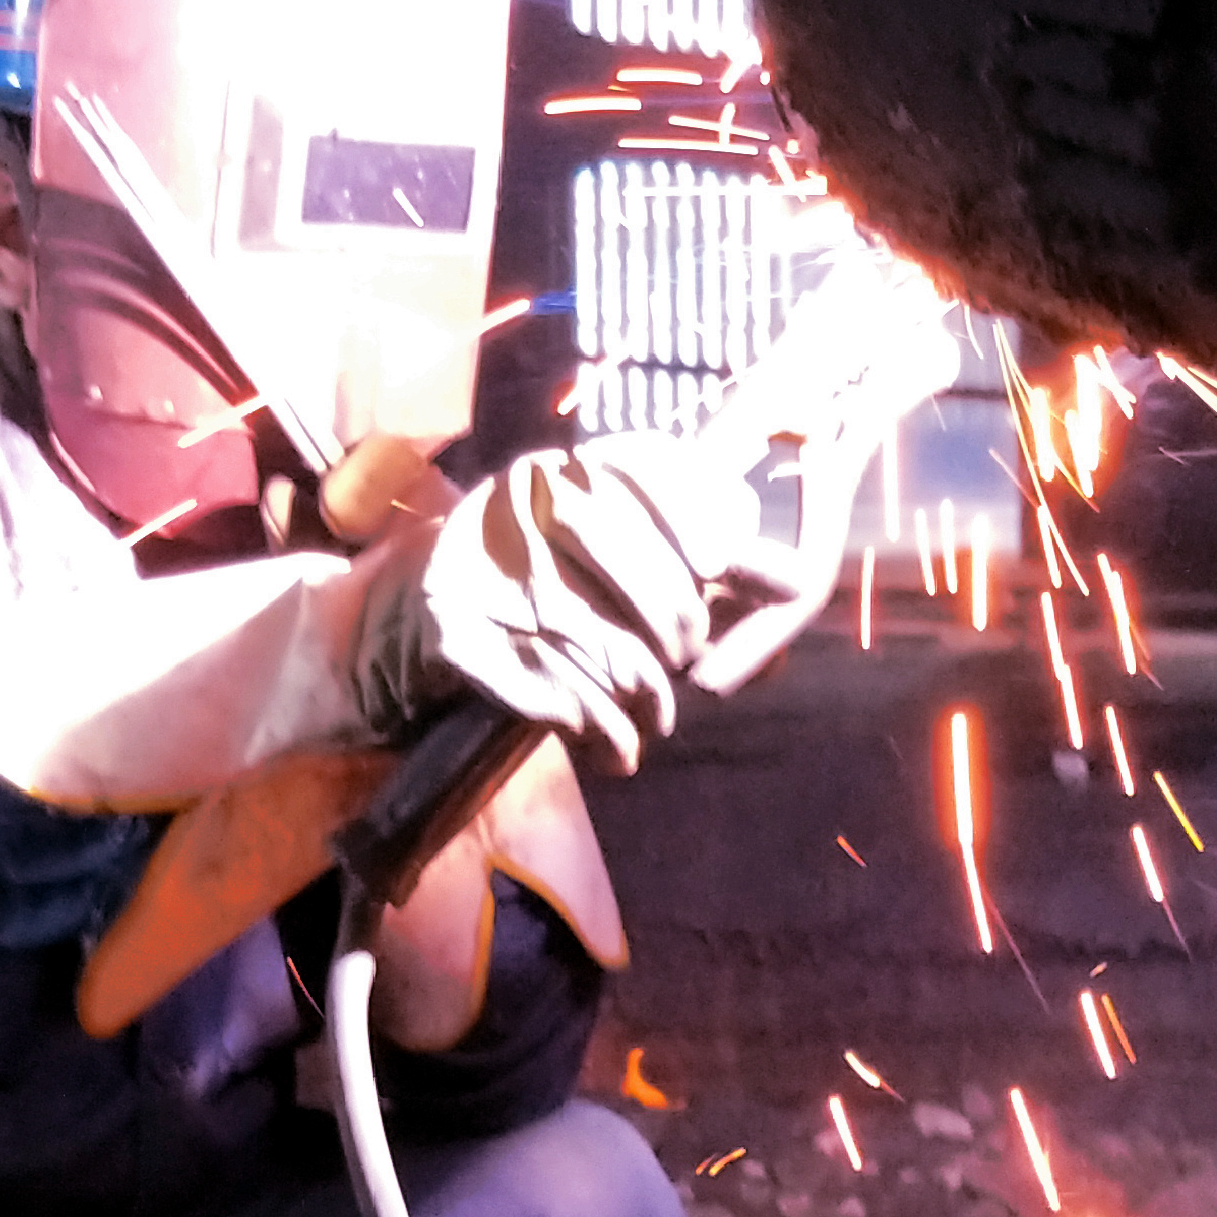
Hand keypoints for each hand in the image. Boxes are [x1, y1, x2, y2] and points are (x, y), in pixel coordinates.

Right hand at [406, 436, 817, 772]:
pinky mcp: (457, 632)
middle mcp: (522, 499)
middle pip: (635, 567)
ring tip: (653, 724)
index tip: (716, 569)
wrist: (420, 616)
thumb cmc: (550, 584)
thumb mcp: (617, 554)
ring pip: (601, 641)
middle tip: (688, 667)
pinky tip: (614, 750)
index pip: (653, 475)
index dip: (698, 521)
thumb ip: (705, 561)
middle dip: (678, 629)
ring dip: (642, 698)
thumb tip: (796, 581)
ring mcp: (482, 562)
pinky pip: (554, 692)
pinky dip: (596, 731)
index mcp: (571, 466)